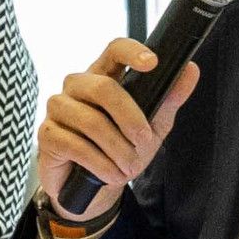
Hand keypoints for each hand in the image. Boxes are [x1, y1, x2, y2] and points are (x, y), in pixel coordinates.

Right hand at [33, 39, 201, 221]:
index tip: (153, 63)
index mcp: (104, 75)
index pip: (114, 49)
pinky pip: (75, 145)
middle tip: (144, 141)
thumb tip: (191, 70)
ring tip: (128, 167)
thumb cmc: (120, 150)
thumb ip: (168, 99)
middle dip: (131, 119)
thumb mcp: (152, 127)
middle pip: (103, 88)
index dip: (132, 52)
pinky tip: (110, 175)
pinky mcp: (47, 134)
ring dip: (118, 150)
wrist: (92, 189)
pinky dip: (100, 164)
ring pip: (92, 121)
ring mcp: (58, 108)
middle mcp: (77, 86)